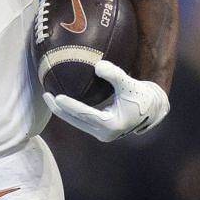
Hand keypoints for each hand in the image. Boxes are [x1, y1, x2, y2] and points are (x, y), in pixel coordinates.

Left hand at [44, 60, 168, 142]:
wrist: (154, 109)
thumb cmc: (143, 96)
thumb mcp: (130, 84)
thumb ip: (115, 75)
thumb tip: (97, 65)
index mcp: (111, 125)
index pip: (85, 115)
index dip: (70, 106)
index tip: (57, 96)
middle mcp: (104, 133)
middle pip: (76, 120)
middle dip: (59, 109)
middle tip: (45, 95)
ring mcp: (101, 133)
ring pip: (76, 121)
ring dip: (62, 110)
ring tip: (48, 96)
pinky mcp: (100, 129)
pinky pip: (81, 119)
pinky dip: (71, 110)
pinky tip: (61, 99)